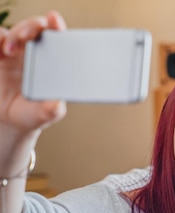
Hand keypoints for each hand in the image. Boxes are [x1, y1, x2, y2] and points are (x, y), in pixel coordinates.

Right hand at [0, 10, 66, 135]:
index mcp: (50, 62)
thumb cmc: (31, 114)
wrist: (8, 121)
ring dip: (10, 36)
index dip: (55, 25)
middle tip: (24, 36)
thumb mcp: (44, 114)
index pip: (55, 38)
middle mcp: (32, 53)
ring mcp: (12, 53)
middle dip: (29, 26)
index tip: (53, 19)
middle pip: (32, 28)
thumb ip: (51, 109)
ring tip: (8, 50)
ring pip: (10, 33)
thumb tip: (57, 104)